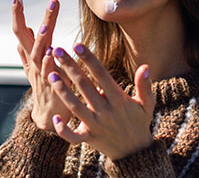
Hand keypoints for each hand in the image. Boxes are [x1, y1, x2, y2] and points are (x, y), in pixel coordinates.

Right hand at [11, 0, 71, 130]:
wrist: (49, 116)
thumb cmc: (45, 87)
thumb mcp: (34, 66)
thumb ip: (29, 47)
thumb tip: (26, 27)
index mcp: (30, 56)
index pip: (20, 31)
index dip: (17, 15)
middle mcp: (33, 63)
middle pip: (28, 38)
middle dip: (29, 20)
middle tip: (40, 1)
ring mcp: (41, 75)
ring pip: (38, 54)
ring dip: (40, 40)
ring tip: (43, 26)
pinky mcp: (52, 86)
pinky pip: (50, 74)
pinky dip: (50, 63)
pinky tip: (52, 53)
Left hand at [47, 44, 154, 159]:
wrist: (135, 152)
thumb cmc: (139, 122)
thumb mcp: (147, 104)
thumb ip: (144, 85)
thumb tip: (145, 66)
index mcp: (119, 99)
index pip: (101, 75)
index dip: (89, 59)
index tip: (77, 45)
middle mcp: (106, 111)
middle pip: (84, 86)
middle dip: (70, 67)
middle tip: (56, 50)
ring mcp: (96, 125)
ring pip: (75, 107)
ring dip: (62, 91)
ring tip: (51, 74)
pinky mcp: (89, 138)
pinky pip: (73, 136)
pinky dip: (64, 130)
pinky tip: (55, 118)